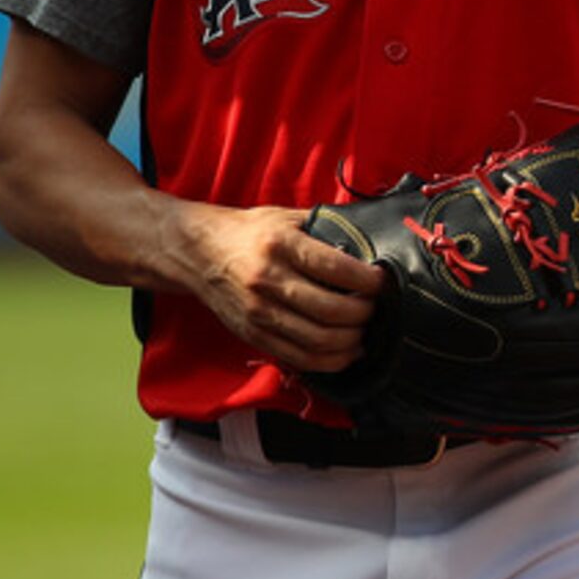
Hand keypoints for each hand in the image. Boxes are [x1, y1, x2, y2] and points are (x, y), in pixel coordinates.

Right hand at [172, 202, 382, 370]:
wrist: (196, 251)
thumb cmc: (249, 232)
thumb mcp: (287, 218)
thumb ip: (327, 230)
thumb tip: (372, 244)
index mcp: (281, 245)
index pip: (336, 269)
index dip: (369, 280)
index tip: (382, 282)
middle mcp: (268, 281)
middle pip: (331, 311)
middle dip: (365, 313)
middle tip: (376, 307)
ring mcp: (258, 312)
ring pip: (318, 341)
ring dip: (352, 340)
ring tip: (364, 330)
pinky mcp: (253, 334)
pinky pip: (299, 358)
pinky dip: (330, 361)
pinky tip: (346, 351)